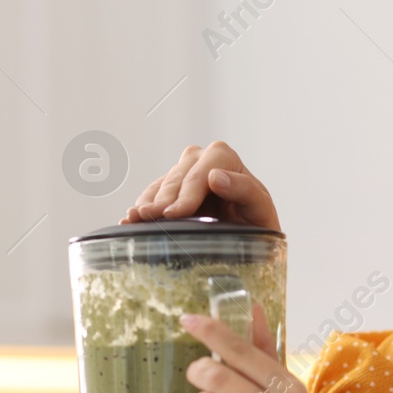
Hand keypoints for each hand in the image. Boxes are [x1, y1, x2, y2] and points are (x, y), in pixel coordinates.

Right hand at [123, 141, 280, 229]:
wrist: (249, 235)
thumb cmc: (258, 222)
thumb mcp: (261, 209)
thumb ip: (246, 190)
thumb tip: (215, 176)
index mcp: (224, 157)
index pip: (200, 174)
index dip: (186, 194)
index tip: (175, 214)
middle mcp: (201, 159)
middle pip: (177, 178)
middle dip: (164, 200)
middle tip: (151, 218)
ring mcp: (182, 172)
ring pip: (161, 185)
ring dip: (147, 202)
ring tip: (135, 218)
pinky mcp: (170, 189)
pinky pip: (151, 194)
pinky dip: (142, 207)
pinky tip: (131, 219)